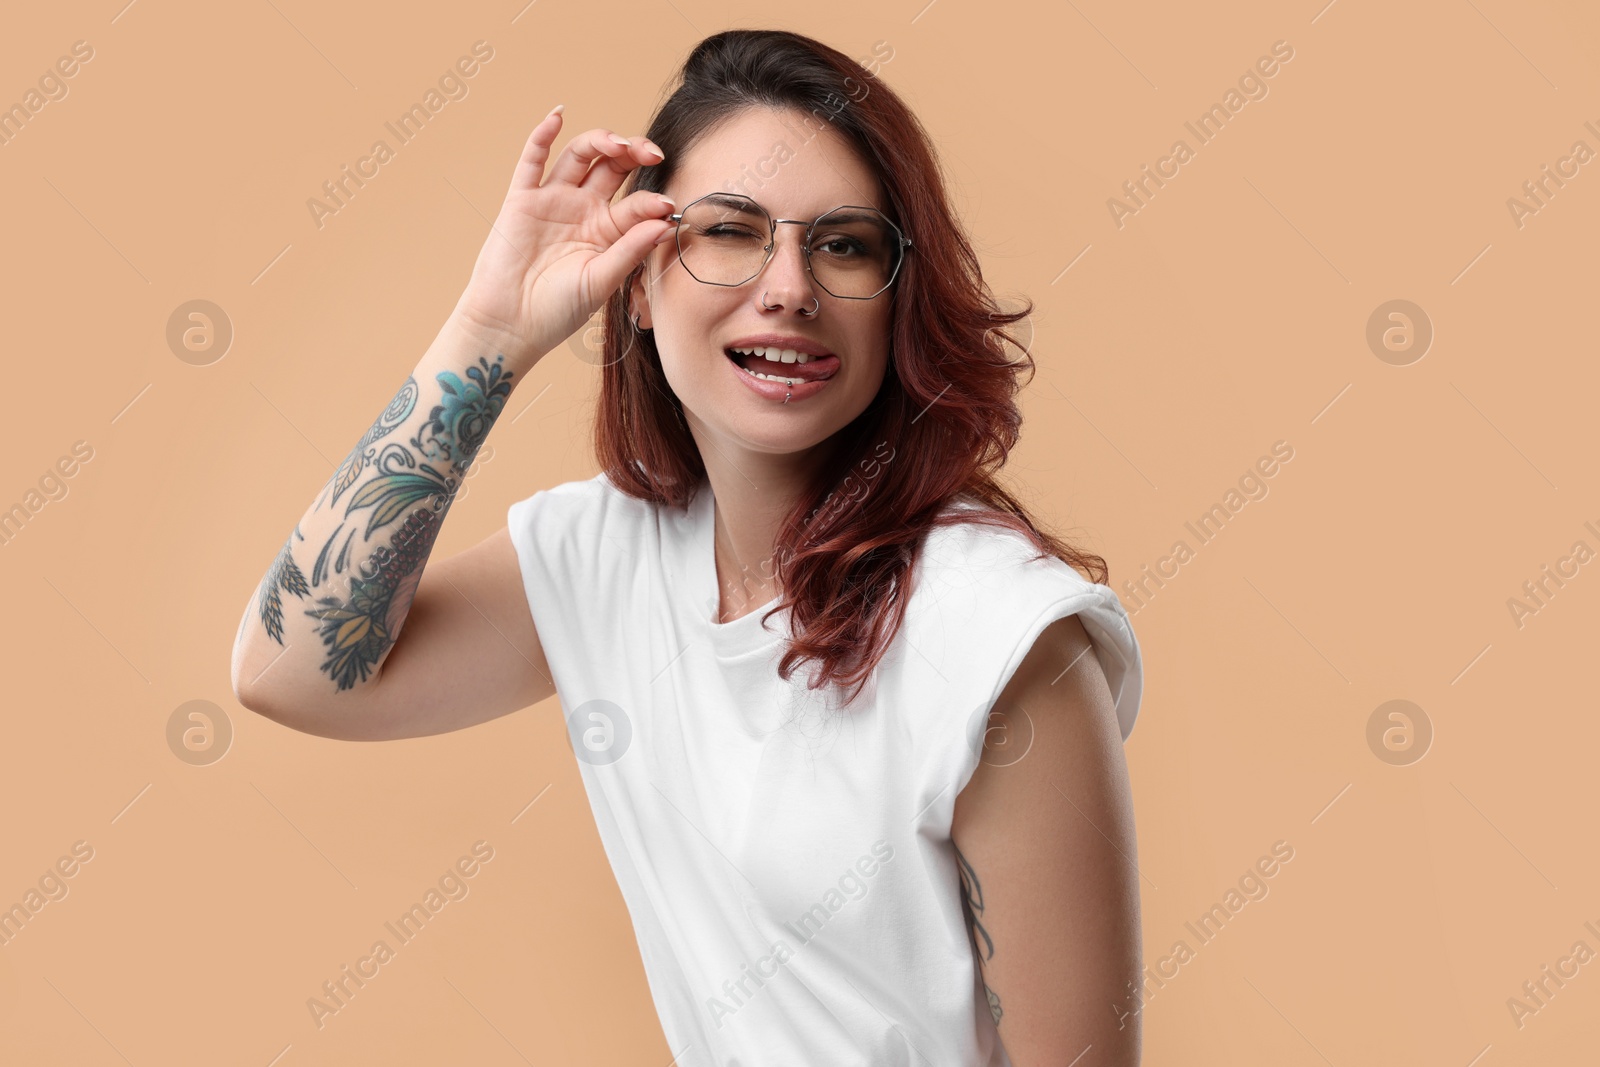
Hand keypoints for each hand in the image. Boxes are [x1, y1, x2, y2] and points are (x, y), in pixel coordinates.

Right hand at [451, 106, 674, 364]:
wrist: (510, 325)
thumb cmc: (557, 311)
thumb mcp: (600, 282)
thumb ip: (629, 251)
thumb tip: (664, 222)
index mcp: (607, 232)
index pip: (636, 203)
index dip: (651, 201)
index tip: (666, 205)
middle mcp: (583, 210)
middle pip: (613, 167)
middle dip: (633, 152)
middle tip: (651, 151)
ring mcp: (553, 201)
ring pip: (580, 156)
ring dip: (600, 140)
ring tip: (617, 142)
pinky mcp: (522, 200)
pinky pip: (532, 161)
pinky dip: (543, 136)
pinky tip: (558, 116)